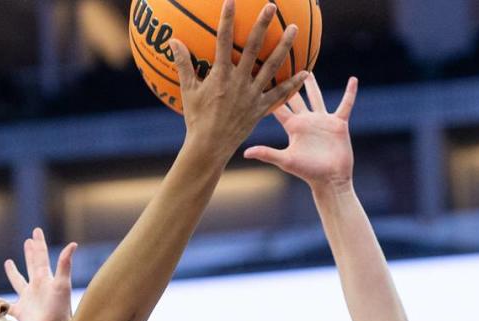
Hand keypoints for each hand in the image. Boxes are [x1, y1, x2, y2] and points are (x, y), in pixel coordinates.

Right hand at [4, 228, 77, 320]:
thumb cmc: (60, 310)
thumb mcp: (62, 285)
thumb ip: (65, 265)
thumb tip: (73, 244)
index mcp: (45, 279)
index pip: (41, 257)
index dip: (39, 244)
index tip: (36, 231)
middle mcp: (37, 287)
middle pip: (32, 265)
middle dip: (30, 253)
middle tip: (28, 241)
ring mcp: (28, 299)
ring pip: (19, 282)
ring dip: (14, 273)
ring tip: (9, 262)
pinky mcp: (20, 312)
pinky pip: (7, 305)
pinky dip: (0, 302)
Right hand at [174, 0, 309, 159]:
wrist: (209, 148)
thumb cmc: (196, 120)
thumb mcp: (188, 92)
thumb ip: (183, 64)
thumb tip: (173, 41)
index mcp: (220, 76)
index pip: (222, 40)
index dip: (226, 19)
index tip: (231, 0)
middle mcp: (238, 82)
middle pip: (253, 48)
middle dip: (262, 25)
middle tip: (272, 6)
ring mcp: (251, 96)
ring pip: (271, 67)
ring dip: (284, 47)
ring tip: (294, 29)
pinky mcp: (260, 109)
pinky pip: (279, 95)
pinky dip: (293, 84)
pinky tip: (306, 72)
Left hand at [245, 74, 357, 191]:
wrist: (330, 179)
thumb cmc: (307, 172)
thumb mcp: (286, 160)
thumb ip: (267, 153)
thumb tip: (245, 152)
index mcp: (293, 127)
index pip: (279, 106)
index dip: (271, 92)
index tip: (262, 76)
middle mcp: (306, 121)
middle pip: (296, 97)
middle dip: (289, 82)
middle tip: (281, 65)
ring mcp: (322, 121)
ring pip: (316, 97)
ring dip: (313, 85)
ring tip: (309, 70)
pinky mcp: (338, 123)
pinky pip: (346, 104)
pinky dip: (350, 93)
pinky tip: (353, 79)